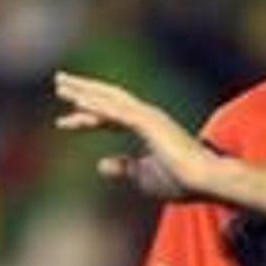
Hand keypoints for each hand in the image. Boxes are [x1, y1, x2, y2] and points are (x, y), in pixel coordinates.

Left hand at [54, 72, 220, 200]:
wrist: (207, 181)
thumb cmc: (183, 182)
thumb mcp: (145, 178)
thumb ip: (124, 169)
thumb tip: (101, 165)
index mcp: (147, 127)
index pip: (110, 117)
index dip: (86, 118)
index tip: (64, 122)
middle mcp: (147, 116)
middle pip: (108, 98)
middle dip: (82, 90)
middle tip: (59, 82)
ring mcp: (149, 116)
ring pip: (111, 100)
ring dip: (85, 91)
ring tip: (61, 86)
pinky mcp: (149, 122)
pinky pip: (117, 112)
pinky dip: (98, 106)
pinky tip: (79, 103)